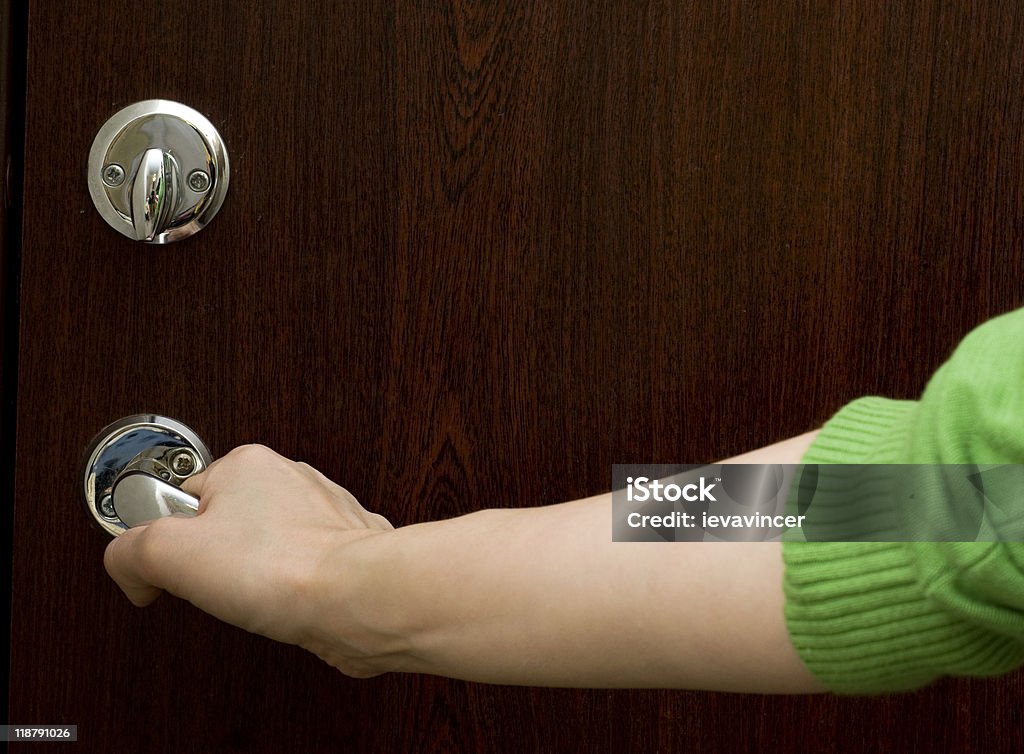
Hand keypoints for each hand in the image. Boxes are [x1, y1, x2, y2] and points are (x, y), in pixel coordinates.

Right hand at [103, 444, 393, 670]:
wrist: (358, 599)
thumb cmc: (281, 568)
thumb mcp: (169, 554)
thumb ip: (130, 553)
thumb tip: (128, 567)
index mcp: (247, 464)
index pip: (183, 498)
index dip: (169, 541)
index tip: (172, 569)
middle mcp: (291, 479)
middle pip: (226, 525)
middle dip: (217, 562)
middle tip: (222, 585)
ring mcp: (324, 514)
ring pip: (268, 549)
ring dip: (258, 578)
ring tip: (261, 597)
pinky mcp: (347, 549)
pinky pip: (303, 570)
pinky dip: (293, 591)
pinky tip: (291, 604)